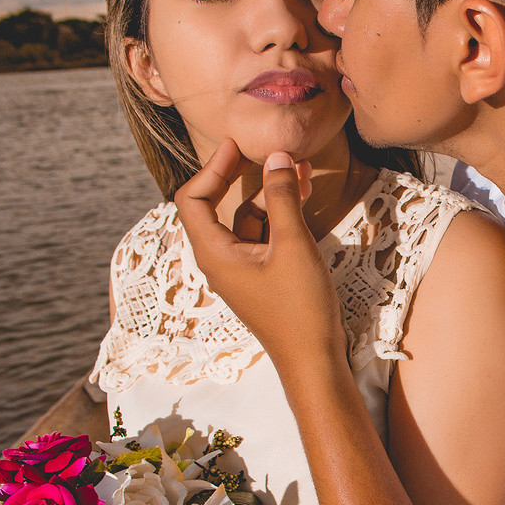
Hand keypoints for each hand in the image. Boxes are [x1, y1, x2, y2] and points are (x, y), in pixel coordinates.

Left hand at [174, 141, 346, 364]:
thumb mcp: (292, 245)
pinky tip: (303, 199)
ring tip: (299, 170)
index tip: (236, 146)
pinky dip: (279, 215)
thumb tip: (276, 158)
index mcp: (214, 253)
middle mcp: (220, 260)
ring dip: (270, 194)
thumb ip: (282, 198)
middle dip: (244, 176)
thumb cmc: (298, 306)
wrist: (313, 358)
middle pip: (219, 206)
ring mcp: (241, 269)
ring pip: (247, 220)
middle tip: (265, 151)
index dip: (212, 168)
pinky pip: (263, 236)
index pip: (192, 199)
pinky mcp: (262, 276)